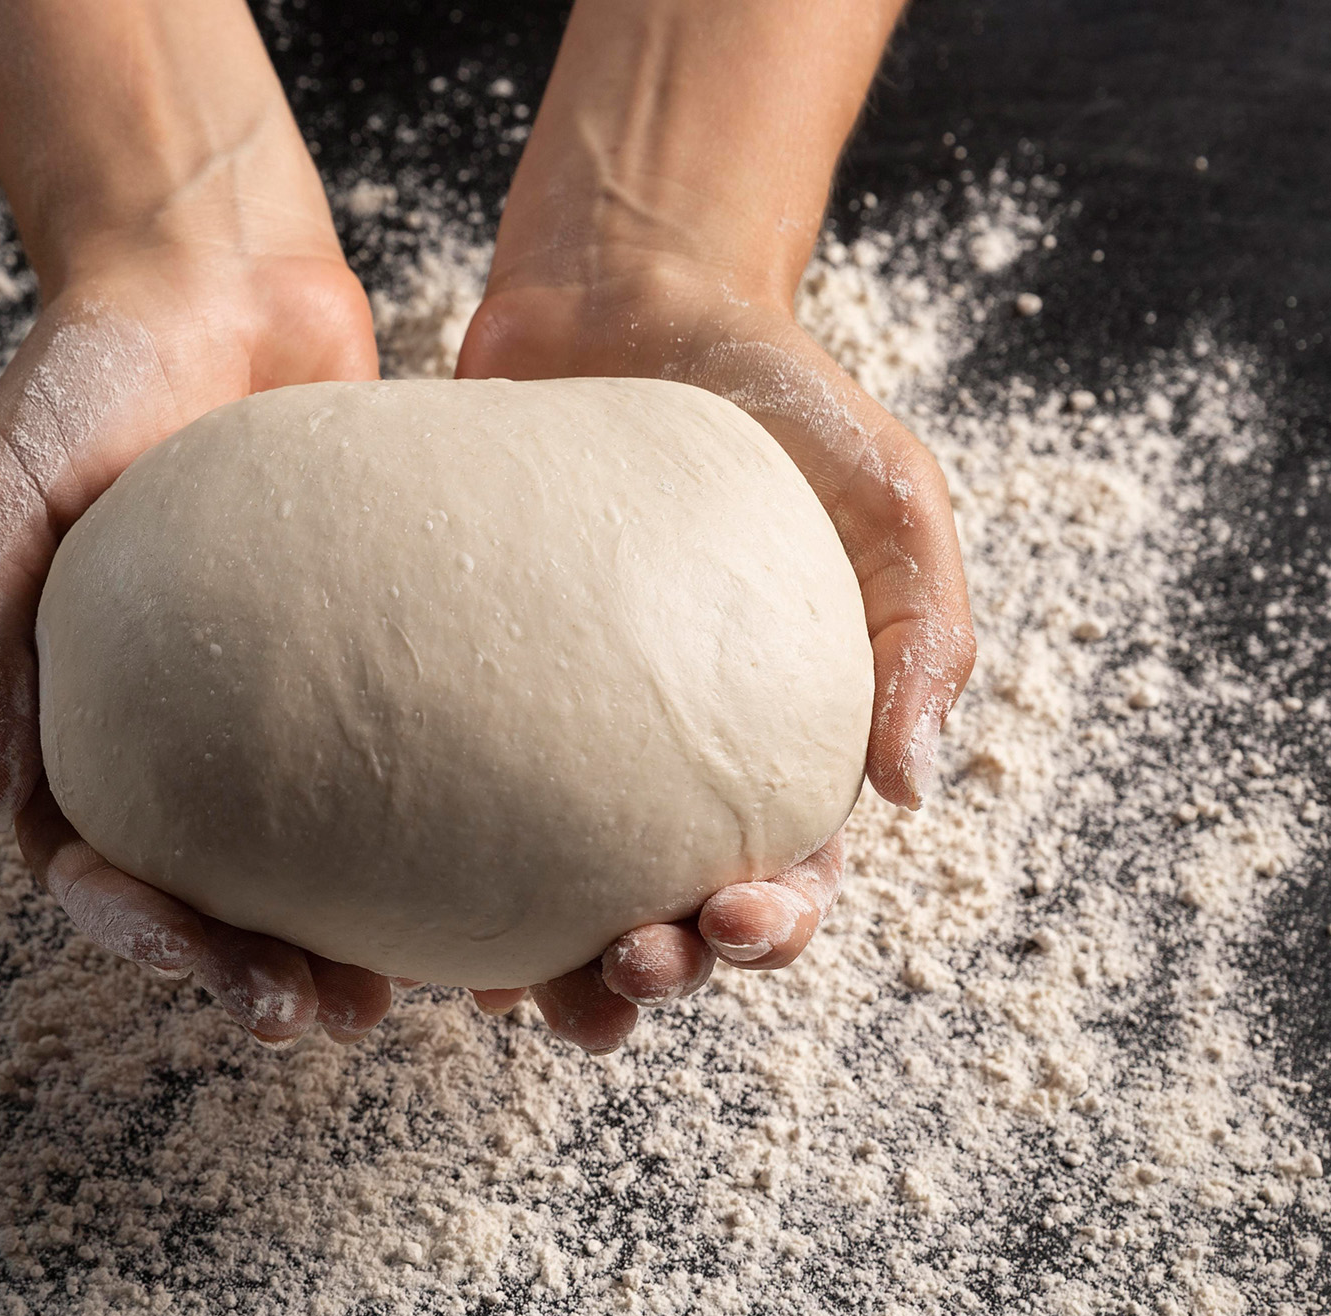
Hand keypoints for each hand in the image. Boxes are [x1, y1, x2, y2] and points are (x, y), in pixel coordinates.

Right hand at [0, 245, 404, 1043]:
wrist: (211, 265)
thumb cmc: (82, 370)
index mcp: (67, 715)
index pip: (91, 869)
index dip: (149, 938)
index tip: (217, 973)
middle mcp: (165, 728)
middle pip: (200, 891)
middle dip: (253, 969)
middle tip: (326, 1017)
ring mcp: (262, 701)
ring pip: (296, 856)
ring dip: (338, 935)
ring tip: (405, 995)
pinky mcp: (352, 657)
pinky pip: (382, 765)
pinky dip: (421, 834)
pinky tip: (482, 885)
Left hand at [451, 261, 971, 1051]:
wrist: (626, 303)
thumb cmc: (776, 404)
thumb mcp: (888, 494)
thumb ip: (919, 631)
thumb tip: (913, 785)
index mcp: (773, 752)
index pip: (789, 877)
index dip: (773, 926)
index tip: (738, 921)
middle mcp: (663, 770)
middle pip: (666, 915)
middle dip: (653, 971)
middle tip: (624, 971)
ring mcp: (556, 743)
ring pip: (549, 895)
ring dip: (544, 965)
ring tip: (516, 997)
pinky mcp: (465, 700)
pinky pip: (445, 807)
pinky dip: (435, 876)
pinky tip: (411, 918)